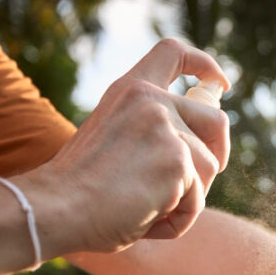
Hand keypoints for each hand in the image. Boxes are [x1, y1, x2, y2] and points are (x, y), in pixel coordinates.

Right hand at [28, 39, 230, 253]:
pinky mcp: (179, 162)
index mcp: (131, 90)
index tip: (219, 83)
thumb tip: (201, 149)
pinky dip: (178, 220)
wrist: (55, 208)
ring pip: (209, 168)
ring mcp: (168, 130)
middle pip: (217, 120)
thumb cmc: (80, 188)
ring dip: (188, 198)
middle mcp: (152, 102)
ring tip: (147, 209)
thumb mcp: (115, 139)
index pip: (173, 53)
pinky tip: (145, 221)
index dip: (205, 66)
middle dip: (219, 152)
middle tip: (203, 179)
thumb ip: (150, 130)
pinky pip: (197, 200)